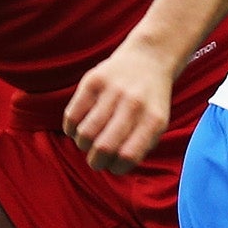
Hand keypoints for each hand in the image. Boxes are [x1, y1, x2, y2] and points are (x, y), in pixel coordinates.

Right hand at [64, 38, 178, 172]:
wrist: (148, 59)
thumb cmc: (150, 103)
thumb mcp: (157, 125)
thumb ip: (139, 147)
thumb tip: (112, 166)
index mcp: (153, 120)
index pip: (128, 157)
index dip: (116, 168)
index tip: (114, 165)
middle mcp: (134, 105)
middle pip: (104, 147)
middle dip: (96, 162)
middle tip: (96, 160)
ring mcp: (113, 91)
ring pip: (85, 133)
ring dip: (83, 145)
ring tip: (88, 141)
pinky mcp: (93, 80)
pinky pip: (72, 116)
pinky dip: (71, 129)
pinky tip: (78, 127)